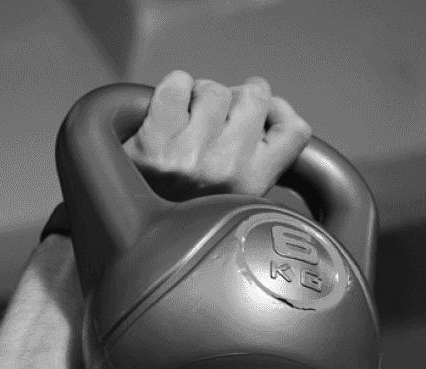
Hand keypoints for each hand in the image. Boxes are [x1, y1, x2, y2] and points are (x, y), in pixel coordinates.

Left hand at [128, 71, 312, 199]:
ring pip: (214, 90)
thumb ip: (261, 156)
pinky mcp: (155, 140)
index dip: (278, 112)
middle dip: (234, 99)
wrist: (131, 227)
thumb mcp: (236, 193)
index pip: (294, 131)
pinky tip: (167, 110)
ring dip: (199, 95)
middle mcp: (226, 172)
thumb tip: (270, 104)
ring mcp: (190, 156)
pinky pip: (177, 84)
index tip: (260, 115)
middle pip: (253, 97)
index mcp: (253, 186)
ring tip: (186, 121)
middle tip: (213, 119)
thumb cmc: (186, 202)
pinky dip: (172, 88)